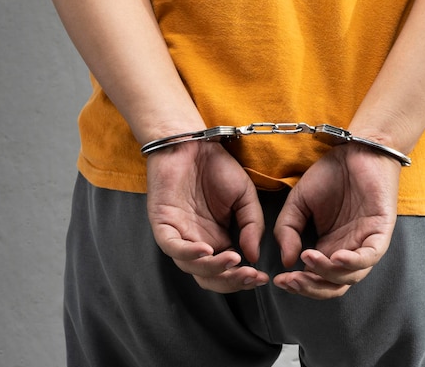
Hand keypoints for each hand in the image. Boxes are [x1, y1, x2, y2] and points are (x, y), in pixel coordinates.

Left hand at [146, 141, 268, 292]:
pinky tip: (207, 250)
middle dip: (230, 281)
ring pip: (191, 267)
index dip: (243, 278)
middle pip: (209, 277)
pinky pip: (172, 247)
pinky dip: (189, 253)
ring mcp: (179, 234)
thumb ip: (252, 226)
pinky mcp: (162, 223)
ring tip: (234, 260)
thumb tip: (254, 256)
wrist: (194, 143)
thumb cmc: (217, 168)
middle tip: (249, 276)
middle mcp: (197, 242)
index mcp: (217, 239)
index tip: (262, 277)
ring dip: (213, 268)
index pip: (227, 271)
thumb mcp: (245, 198)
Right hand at [273, 143, 400, 298]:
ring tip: (308, 259)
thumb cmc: (330, 175)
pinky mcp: (380, 230)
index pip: (317, 279)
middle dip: (311, 287)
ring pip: (352, 276)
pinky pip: (370, 256)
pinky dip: (353, 262)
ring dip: (328, 273)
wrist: (355, 149)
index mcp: (329, 247)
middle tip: (292, 280)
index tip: (279, 280)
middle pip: (334, 286)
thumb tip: (285, 260)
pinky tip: (335, 256)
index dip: (299, 284)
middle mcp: (348, 250)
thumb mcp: (297, 203)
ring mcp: (365, 242)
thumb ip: (286, 230)